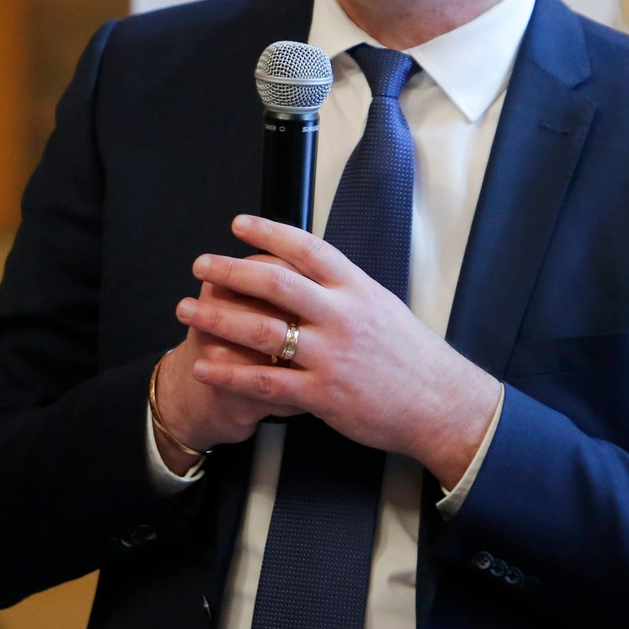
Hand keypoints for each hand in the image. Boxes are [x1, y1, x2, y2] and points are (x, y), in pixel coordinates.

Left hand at [179, 215, 500, 488]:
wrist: (441, 404)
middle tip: (200, 266)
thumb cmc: (412, 356)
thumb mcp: (382, 306)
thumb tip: (307, 268)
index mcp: (357, 288)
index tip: (238, 225)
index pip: (306, 247)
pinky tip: (204, 366)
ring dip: (217, 318)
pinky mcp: (323, 394)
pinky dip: (229, 373)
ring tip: (188, 310)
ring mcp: (331, 355)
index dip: (268, 232)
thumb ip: (343, 289)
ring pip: (261, 330)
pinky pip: (265, 382)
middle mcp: (342, 315)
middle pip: (274, 281)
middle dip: (230, 271)